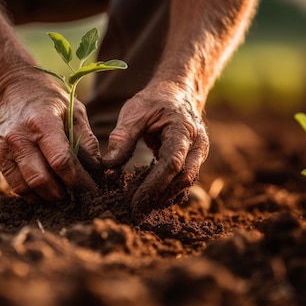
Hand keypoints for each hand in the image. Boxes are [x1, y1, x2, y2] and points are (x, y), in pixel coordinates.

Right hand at [0, 73, 100, 202]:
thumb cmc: (48, 99)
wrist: (11, 87)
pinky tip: (45, 190)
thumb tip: (98, 170)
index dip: (79, 181)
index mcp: (42, 123)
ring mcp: (4, 148)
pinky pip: (14, 185)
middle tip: (77, 196)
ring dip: (47, 197)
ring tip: (62, 195)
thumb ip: (87, 140)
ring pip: (26, 187)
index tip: (92, 190)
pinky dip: (32, 193)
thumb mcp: (74, 110)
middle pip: (41, 179)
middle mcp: (19, 137)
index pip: (61, 162)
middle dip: (63, 194)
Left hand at [102, 83, 208, 219]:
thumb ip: (122, 137)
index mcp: (183, 130)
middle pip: (182, 180)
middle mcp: (197, 145)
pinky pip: (182, 183)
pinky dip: (166, 193)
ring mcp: (198, 155)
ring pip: (185, 185)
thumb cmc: (154, 101)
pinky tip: (148, 200)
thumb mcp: (135, 112)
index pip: (171, 164)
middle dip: (159, 197)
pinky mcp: (193, 162)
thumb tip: (107, 165)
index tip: (134, 201)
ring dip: (163, 199)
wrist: (177, 93)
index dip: (153, 185)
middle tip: (134, 212)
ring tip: (139, 209)